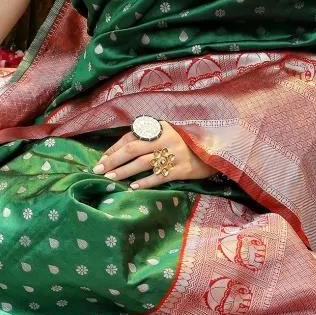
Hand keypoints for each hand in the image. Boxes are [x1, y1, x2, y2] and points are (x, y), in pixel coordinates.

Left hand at [93, 121, 213, 190]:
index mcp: (161, 127)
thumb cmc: (191, 141)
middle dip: (113, 160)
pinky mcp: (181, 169)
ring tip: (110, 178)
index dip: (115, 148)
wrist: (218, 150)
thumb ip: (152, 137)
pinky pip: (159, 176)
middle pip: (132, 149)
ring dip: (123, 171)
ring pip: (142, 163)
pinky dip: (144, 181)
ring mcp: (174, 154)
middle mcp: (165, 138)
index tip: (102, 158)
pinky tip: (133, 187)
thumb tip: (124, 149)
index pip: (131, 136)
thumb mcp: (171, 132)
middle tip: (98, 170)